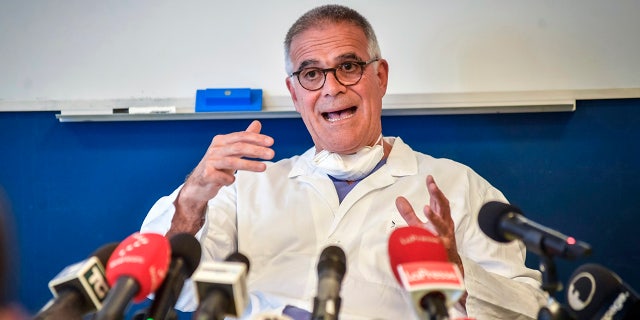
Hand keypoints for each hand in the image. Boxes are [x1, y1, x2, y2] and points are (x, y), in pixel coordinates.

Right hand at [168, 120, 274, 235]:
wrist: (199, 183)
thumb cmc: (217, 166)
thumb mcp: (232, 151)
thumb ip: (245, 138)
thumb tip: (257, 124)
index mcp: (221, 141)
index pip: (241, 136)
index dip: (256, 138)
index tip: (270, 142)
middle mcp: (215, 149)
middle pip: (238, 147)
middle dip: (256, 150)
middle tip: (271, 154)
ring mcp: (210, 161)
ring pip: (232, 162)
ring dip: (250, 165)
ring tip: (263, 167)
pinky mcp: (207, 174)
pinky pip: (224, 177)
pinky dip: (230, 179)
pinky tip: (232, 180)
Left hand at [395, 175, 462, 274]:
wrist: (446, 264)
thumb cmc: (433, 242)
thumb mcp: (419, 225)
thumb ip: (409, 213)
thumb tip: (398, 198)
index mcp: (441, 217)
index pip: (438, 200)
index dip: (434, 189)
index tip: (429, 178)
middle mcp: (446, 224)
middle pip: (444, 207)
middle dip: (438, 196)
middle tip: (432, 185)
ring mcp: (445, 237)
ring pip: (442, 224)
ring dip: (435, 217)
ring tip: (427, 209)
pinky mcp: (442, 249)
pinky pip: (438, 242)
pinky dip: (432, 240)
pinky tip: (426, 234)